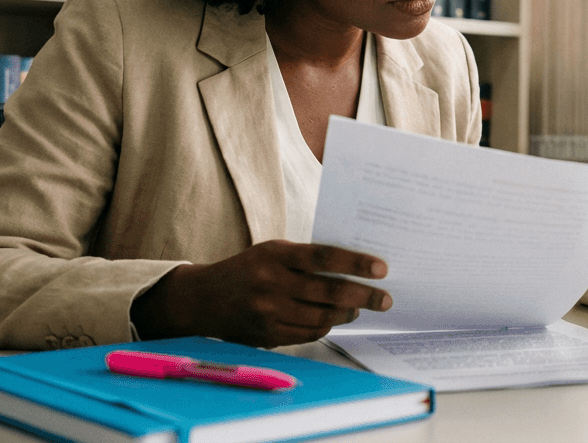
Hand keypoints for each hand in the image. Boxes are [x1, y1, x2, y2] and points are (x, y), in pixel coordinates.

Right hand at [131, 240, 391, 347]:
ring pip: (322, 317)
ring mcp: (268, 312)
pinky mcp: (267, 335)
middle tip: (385, 299)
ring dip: (347, 314)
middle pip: (328, 292)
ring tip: (360, 309)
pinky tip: (335, 320)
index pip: (324, 258)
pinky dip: (326, 327)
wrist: (202, 298)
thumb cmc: (248, 269)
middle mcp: (271, 283)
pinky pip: (308, 333)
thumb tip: (353, 268)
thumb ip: (305, 258)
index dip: (355, 264)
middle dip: (364, 296)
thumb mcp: (271, 251)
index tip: (381, 269)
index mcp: (275, 254)